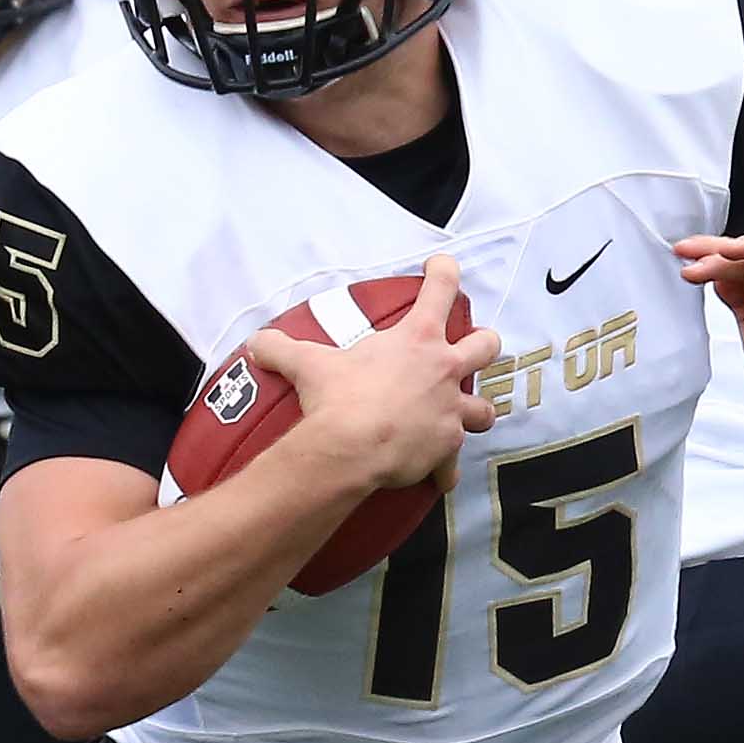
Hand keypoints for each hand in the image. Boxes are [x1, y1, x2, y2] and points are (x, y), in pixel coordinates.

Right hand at [253, 254, 502, 496]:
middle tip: (471, 347)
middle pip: (486, 346)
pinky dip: (444, 469)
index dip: (444, 271)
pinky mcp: (446, 448)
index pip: (440, 290)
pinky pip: (452, 464)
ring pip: (484, 409)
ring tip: (462, 415)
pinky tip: (435, 475)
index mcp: (417, 340)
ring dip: (475, 411)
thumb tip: (257, 342)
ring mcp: (450, 410)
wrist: (350, 447)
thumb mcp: (307, 365)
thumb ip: (283, 348)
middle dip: (482, 344)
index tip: (441, 267)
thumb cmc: (338, 398)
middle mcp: (443, 370)